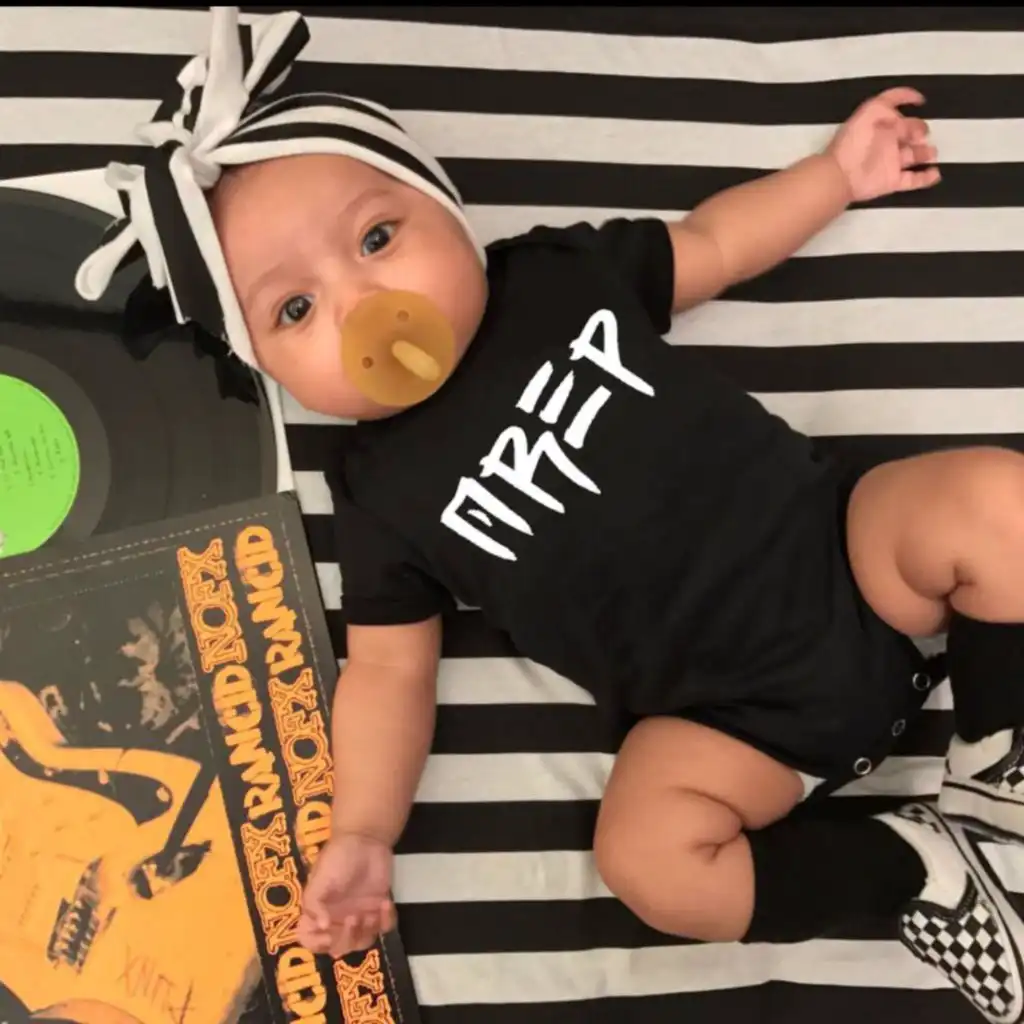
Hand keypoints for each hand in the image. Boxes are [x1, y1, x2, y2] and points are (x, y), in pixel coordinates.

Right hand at [297, 832, 396, 956]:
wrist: (366, 839)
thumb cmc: (338, 858)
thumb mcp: (320, 878)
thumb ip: (314, 903)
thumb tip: (322, 926)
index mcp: (318, 912)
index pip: (309, 939)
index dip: (316, 944)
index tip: (328, 935)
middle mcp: (337, 919)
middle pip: (338, 947)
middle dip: (347, 939)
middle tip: (353, 917)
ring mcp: (359, 915)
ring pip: (362, 942)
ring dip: (367, 932)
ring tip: (370, 911)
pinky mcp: (379, 909)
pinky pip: (384, 928)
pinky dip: (386, 921)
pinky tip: (385, 903)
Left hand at [826, 87, 940, 201]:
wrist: (840, 174)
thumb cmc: (853, 141)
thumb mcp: (869, 111)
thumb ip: (888, 104)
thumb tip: (903, 114)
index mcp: (880, 123)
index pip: (894, 106)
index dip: (907, 98)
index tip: (921, 100)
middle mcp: (887, 140)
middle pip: (909, 132)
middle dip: (919, 130)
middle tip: (921, 135)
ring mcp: (891, 161)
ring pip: (914, 155)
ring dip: (926, 153)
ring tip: (931, 153)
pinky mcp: (892, 181)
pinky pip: (912, 180)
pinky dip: (926, 178)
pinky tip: (935, 173)